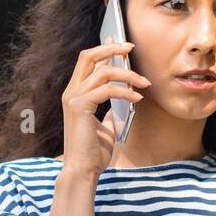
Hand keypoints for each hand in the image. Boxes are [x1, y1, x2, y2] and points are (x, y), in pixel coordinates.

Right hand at [60, 40, 150, 176]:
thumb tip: (124, 103)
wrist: (83, 171)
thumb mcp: (105, 127)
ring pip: (103, 72)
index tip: (123, 45)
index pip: (87, 62)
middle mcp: (71, 92)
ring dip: (127, 75)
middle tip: (131, 47)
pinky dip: (125, 92)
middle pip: (88, 56)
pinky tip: (137, 98)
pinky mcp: (80, 107)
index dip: (104, 50)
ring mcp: (73, 98)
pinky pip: (107, 90)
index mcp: (75, 94)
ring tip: (144, 83)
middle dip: (111, 49)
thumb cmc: (93, 153)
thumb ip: (111, 112)